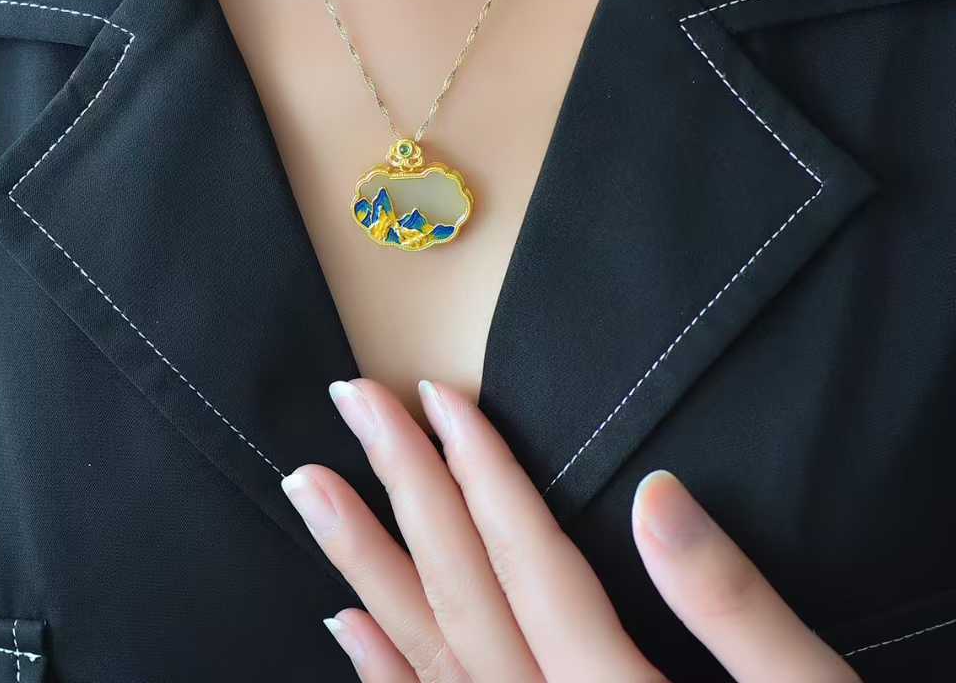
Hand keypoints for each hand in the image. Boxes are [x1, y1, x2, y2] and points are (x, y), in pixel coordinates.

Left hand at [280, 378, 858, 681]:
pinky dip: (382, 676)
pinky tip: (344, 622)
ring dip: (365, 564)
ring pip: (426, 653)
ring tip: (314, 488)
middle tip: (352, 403)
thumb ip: (735, 610)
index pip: (530, 560)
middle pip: (461, 591)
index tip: (439, 395)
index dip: (483, 469)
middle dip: (403, 486)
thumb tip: (658, 497)